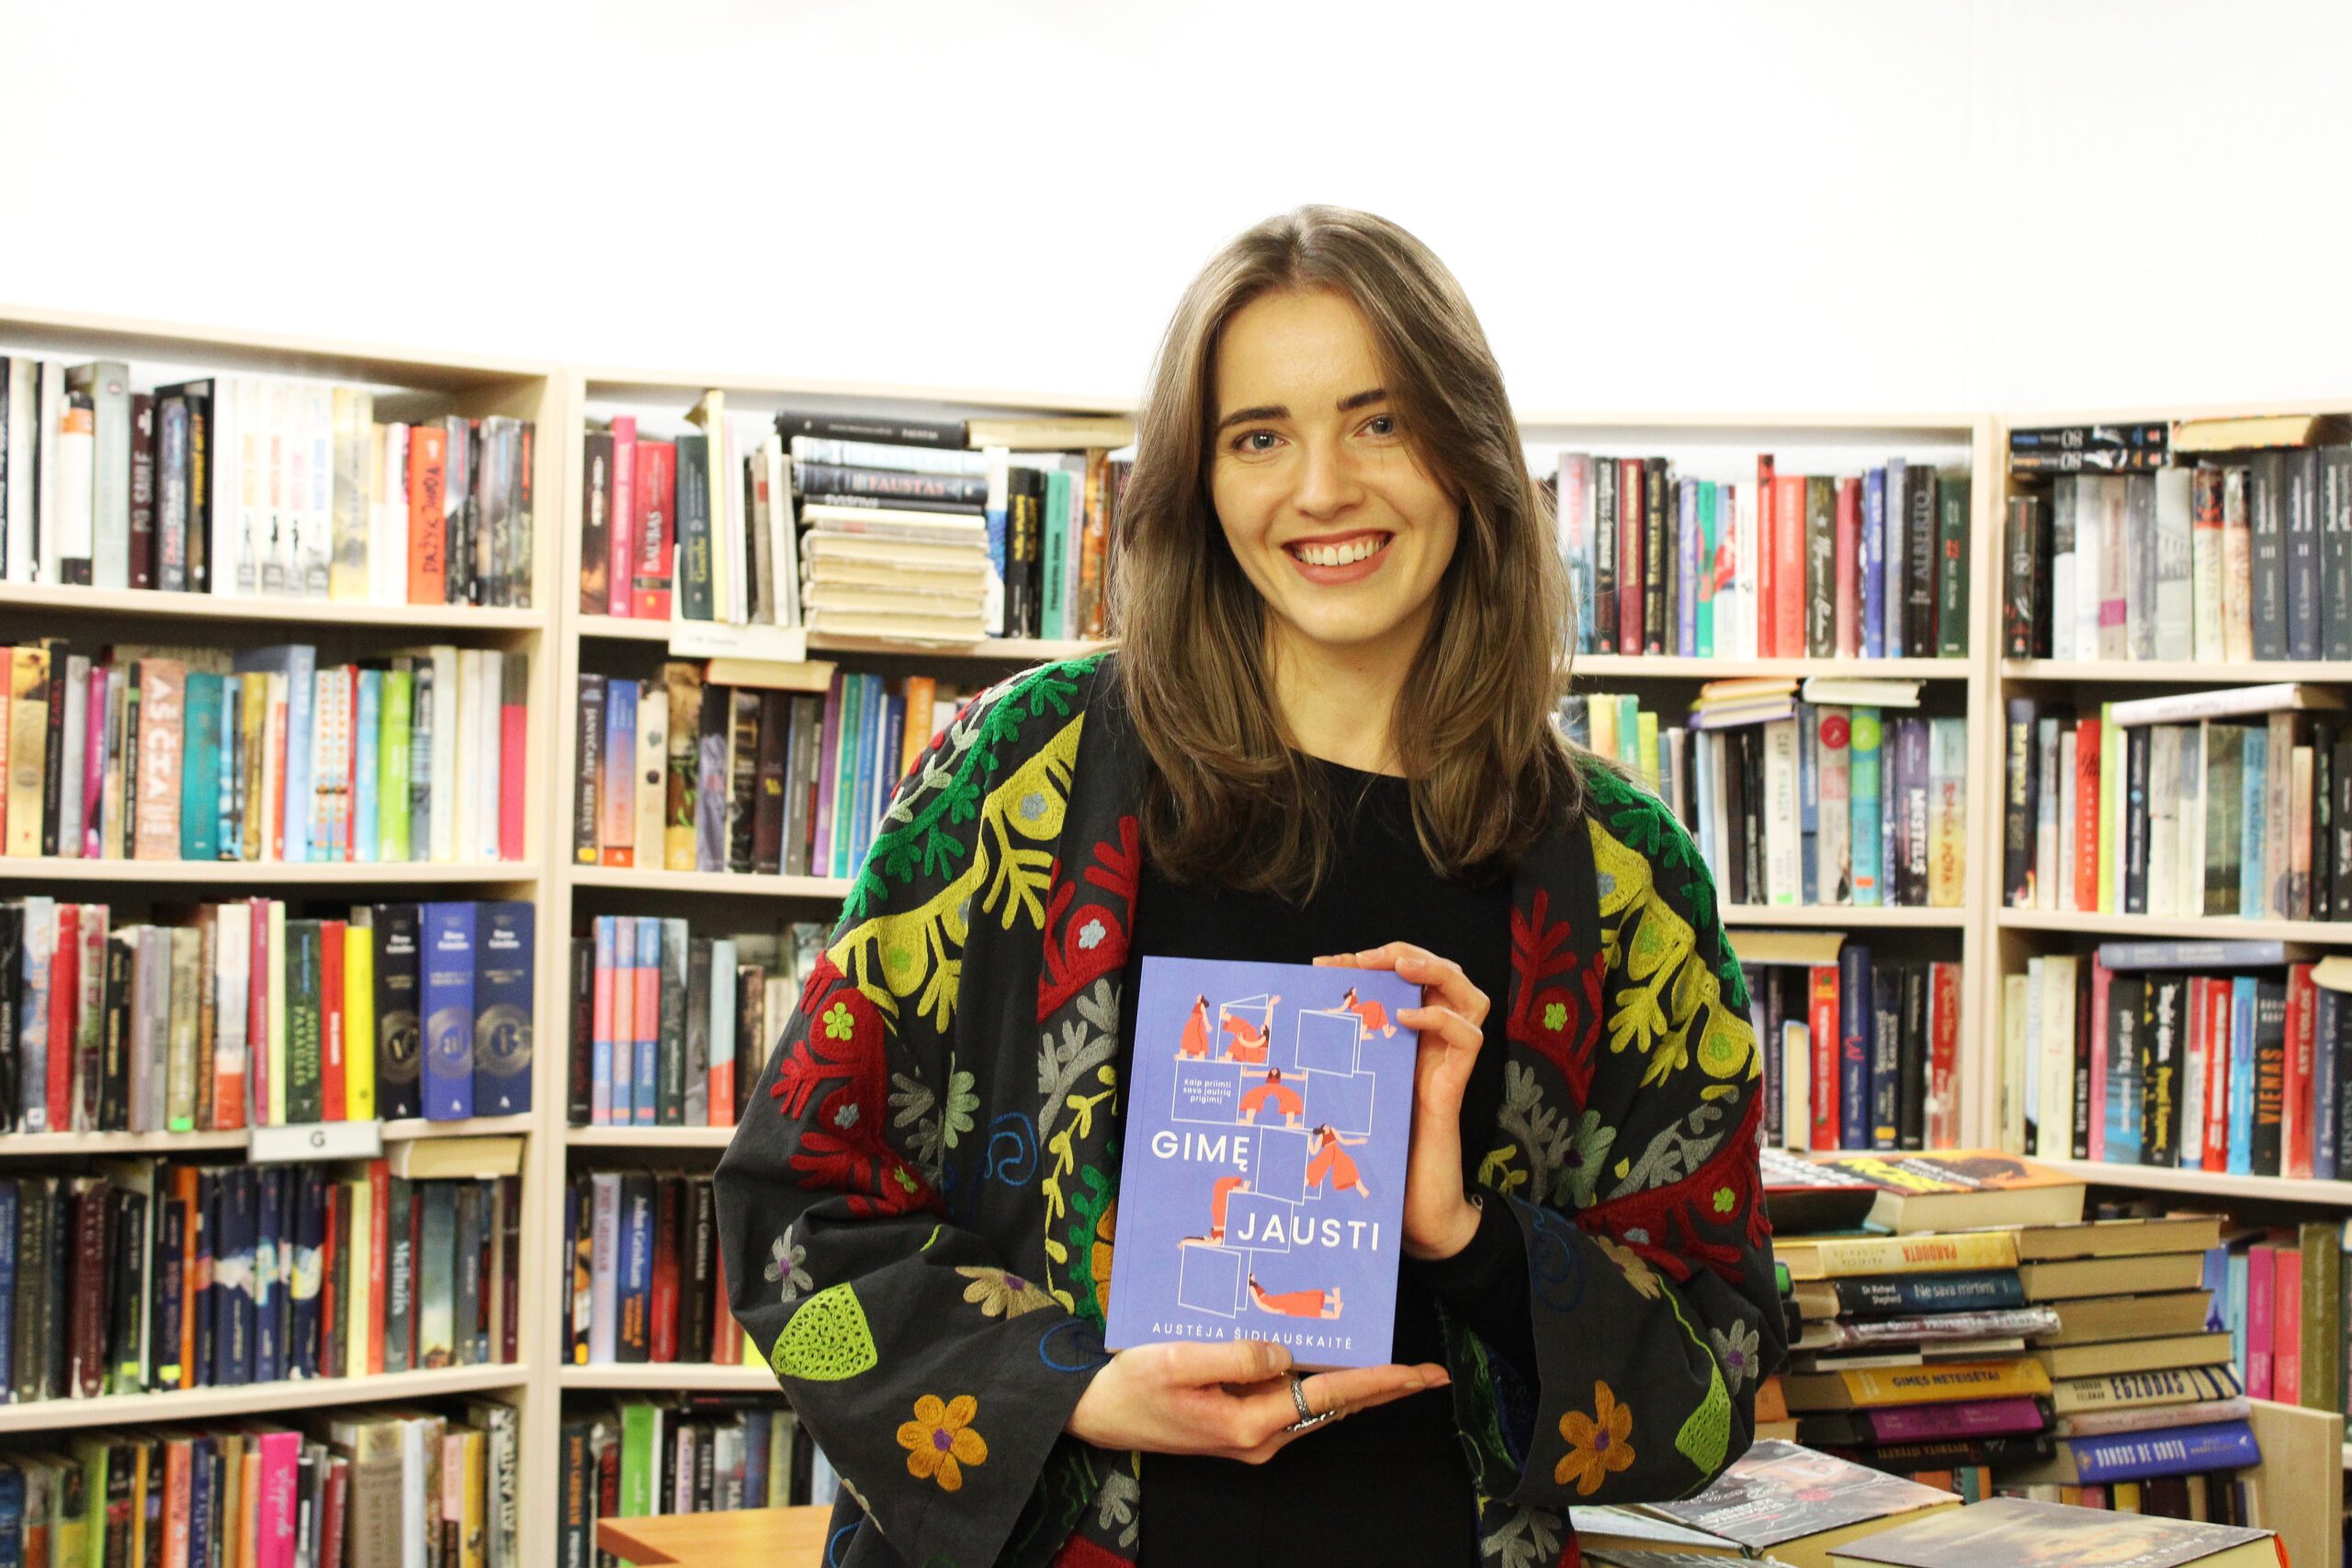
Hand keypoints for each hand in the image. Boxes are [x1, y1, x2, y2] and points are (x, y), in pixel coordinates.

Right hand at [1066, 1338, 1446, 1458]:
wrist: (1093, 1414)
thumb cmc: (1128, 1385)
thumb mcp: (1175, 1360)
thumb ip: (1234, 1356)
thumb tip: (1286, 1352)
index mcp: (1250, 1422)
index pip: (1330, 1393)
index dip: (1379, 1381)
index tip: (1420, 1374)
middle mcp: (1260, 1438)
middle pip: (1336, 1405)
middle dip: (1385, 1389)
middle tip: (1431, 1373)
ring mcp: (1252, 1438)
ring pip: (1319, 1407)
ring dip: (1359, 1388)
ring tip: (1398, 1369)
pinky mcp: (1241, 1428)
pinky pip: (1294, 1405)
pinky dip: (1323, 1386)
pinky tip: (1334, 1367)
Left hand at [1316, 942, 1487, 1261]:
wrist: (1411, 1214)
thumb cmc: (1374, 1159)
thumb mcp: (1345, 1098)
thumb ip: (1333, 1066)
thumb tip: (1281, 1035)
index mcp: (1405, 1043)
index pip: (1402, 982)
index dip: (1368, 964)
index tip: (1324, 965)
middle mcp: (1431, 1048)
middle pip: (1443, 975)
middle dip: (1405, 954)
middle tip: (1364, 958)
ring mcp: (1446, 1066)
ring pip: (1469, 996)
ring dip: (1437, 970)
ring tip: (1400, 967)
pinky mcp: (1453, 1089)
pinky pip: (1468, 1039)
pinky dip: (1441, 1019)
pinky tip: (1408, 1018)